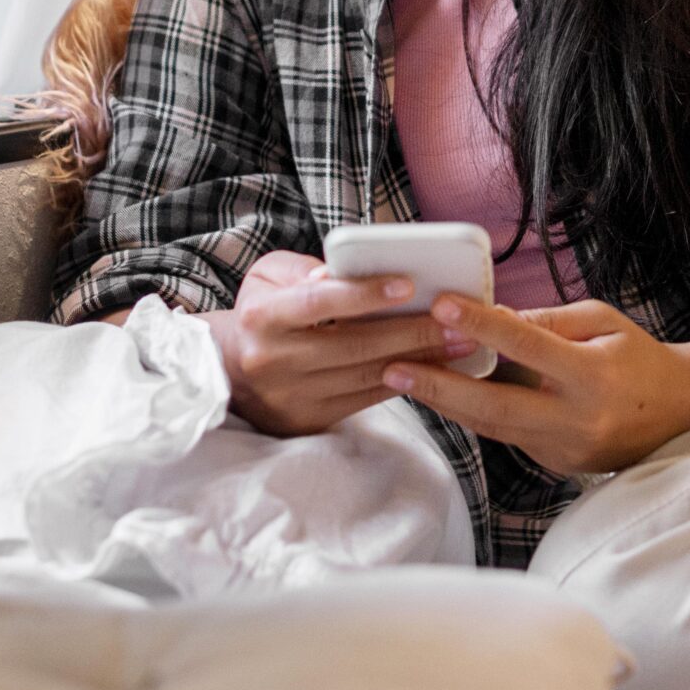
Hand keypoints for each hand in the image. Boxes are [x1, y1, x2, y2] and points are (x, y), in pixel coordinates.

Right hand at [205, 250, 476, 436]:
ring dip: (419, 360)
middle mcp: (274, 361)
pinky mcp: (309, 420)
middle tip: (457, 320)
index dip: (363, 294)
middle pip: (352, 345)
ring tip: (460, 343)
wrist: (230, 370)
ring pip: (365, 376)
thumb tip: (340, 273)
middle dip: (411, 331)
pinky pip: (366, 400)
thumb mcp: (268, 276)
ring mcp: (292, 396)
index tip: (409, 284)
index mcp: (263, 317)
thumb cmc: (263, 310)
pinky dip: (404, 382)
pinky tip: (435, 367)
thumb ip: (306, 269)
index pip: (317, 303)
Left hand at [379, 296, 689, 476]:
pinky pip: (507, 435)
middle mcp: (578, 418)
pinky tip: (443, 395)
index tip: (441, 305)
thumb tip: (494, 317)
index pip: (528, 346)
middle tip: (394, 368)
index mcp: (594, 375)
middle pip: (497, 406)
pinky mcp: (556, 465)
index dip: (482, 326)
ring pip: (494, 427)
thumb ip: (548, 321)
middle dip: (441, 388)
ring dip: (446, 404)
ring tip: (403, 379)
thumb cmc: (635, 356)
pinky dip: (474, 414)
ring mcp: (566, 449)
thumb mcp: (601, 321)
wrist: (678, 413)